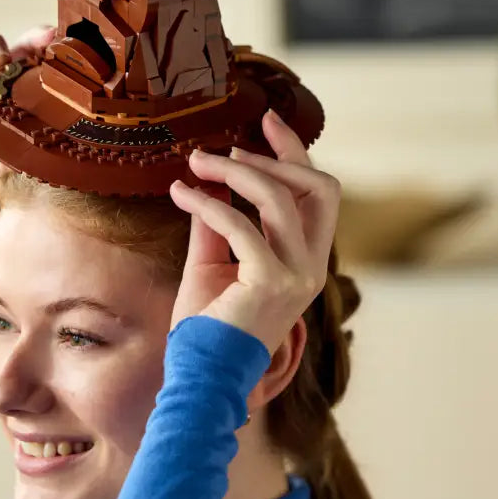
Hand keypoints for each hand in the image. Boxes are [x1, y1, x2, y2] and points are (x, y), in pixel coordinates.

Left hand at [167, 110, 341, 354]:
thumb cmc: (208, 326)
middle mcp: (311, 265)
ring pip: (279, 198)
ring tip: (196, 161)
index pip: (318, 193)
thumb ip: (216, 221)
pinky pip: (239, 224)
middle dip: (276, 154)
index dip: (296, 152)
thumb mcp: (212, 262)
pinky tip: (180, 194)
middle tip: (228, 143)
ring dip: (234, 171)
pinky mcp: (270, 282)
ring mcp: (296, 274)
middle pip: (318, 187)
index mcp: (306, 259)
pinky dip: (207, 202)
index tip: (267, 121)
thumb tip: (208, 176)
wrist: (202, 377)